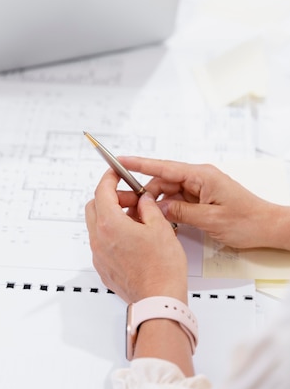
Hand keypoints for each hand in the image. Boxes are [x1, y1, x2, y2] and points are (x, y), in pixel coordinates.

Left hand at [85, 168, 187, 304]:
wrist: (159, 300)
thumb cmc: (162, 268)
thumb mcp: (160, 227)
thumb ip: (148, 208)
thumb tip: (143, 200)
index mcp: (110, 225)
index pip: (102, 192)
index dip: (109, 179)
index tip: (116, 174)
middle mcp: (99, 240)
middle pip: (94, 207)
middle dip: (110, 198)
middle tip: (131, 199)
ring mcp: (99, 256)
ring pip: (97, 226)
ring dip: (112, 217)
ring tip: (137, 220)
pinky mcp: (104, 269)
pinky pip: (102, 244)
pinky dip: (113, 235)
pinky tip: (133, 239)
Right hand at [119, 158, 289, 249]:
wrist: (267, 227)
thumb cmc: (247, 221)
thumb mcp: (211, 219)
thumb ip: (182, 212)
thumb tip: (158, 208)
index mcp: (202, 176)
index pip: (164, 167)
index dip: (140, 164)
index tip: (120, 161)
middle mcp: (199, 178)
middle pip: (162, 182)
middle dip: (143, 192)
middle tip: (125, 204)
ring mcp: (199, 189)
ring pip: (167, 193)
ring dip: (154, 204)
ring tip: (140, 217)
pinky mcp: (200, 199)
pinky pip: (176, 201)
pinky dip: (166, 210)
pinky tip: (157, 220)